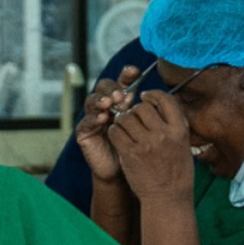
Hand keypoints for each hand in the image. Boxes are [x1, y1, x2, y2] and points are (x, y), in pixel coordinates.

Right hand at [76, 67, 139, 182]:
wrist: (127, 173)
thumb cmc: (140, 149)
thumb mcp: (149, 128)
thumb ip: (150, 112)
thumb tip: (158, 95)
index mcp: (121, 101)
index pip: (122, 82)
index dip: (126, 74)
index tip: (134, 71)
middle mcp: (106, 106)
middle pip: (104, 86)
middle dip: (112, 88)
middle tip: (121, 95)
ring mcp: (94, 118)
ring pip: (92, 100)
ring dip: (100, 99)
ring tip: (109, 103)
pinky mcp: (84, 133)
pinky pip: (86, 122)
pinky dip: (94, 118)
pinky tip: (102, 118)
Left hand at [108, 89, 194, 201]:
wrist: (168, 197)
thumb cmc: (176, 171)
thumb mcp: (183, 144)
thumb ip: (173, 124)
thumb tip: (159, 104)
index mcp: (179, 130)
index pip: (165, 99)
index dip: (153, 95)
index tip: (146, 97)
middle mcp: (163, 134)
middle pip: (142, 107)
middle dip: (135, 110)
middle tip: (133, 118)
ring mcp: (146, 144)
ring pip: (126, 118)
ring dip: (122, 121)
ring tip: (124, 128)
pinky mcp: (130, 154)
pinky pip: (115, 132)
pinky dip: (114, 132)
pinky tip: (118, 137)